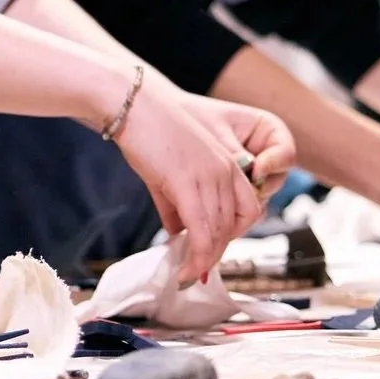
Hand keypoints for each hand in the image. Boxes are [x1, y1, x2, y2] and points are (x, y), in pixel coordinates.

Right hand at [110, 84, 276, 283]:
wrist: (131, 104)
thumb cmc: (147, 131)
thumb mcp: (170, 170)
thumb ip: (175, 202)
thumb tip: (175, 231)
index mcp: (228, 164)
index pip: (248, 210)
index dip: (231, 235)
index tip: (211, 249)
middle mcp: (227, 171)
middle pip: (234, 226)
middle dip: (217, 252)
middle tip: (198, 268)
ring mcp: (210, 177)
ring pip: (219, 232)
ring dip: (205, 260)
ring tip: (189, 274)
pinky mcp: (188, 183)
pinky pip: (201, 230)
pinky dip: (197, 255)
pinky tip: (186, 268)